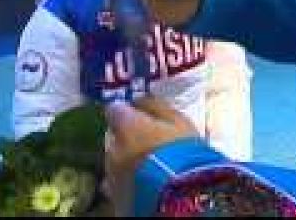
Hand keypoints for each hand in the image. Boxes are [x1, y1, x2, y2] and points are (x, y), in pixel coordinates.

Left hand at [104, 96, 199, 214]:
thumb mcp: (179, 122)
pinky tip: (145, 184)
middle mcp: (112, 149)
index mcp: (126, 126)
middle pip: (115, 138)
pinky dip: (129, 181)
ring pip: (116, 162)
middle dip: (128, 139)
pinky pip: (119, 184)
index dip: (126, 113)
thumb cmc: (183, 153)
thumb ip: (156, 107)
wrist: (180, 196)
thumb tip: (141, 99)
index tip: (138, 116)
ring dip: (128, 161)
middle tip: (151, 145)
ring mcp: (111, 175)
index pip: (114, 110)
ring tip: (151, 168)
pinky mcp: (116, 197)